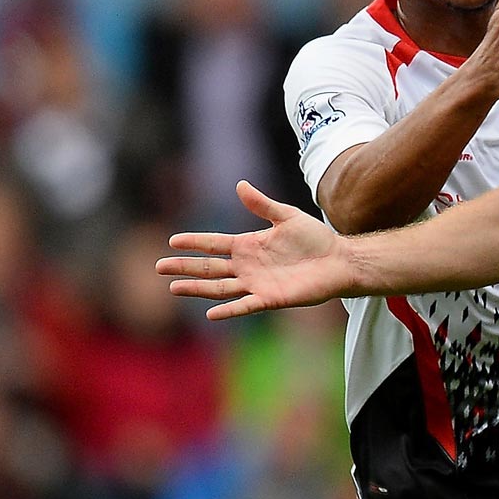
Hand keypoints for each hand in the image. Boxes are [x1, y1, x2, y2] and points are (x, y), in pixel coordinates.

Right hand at [159, 181, 354, 319]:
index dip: (194, 242)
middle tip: (159, 267)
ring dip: (197, 288)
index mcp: (248, 244)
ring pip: (220, 287)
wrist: (339, 260)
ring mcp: (257, 283)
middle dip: (185, 267)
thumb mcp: (287, 216)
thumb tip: (240, 184)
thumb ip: (262, 204)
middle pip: (209, 267)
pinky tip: (210, 314)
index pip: (213, 243)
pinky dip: (229, 310)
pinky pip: (245, 306)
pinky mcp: (270, 299)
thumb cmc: (316, 238)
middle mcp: (247, 265)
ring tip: (173, 288)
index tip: (172, 241)